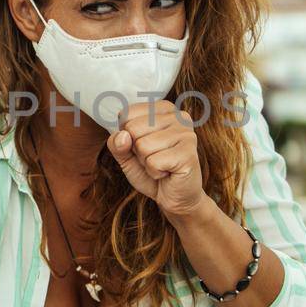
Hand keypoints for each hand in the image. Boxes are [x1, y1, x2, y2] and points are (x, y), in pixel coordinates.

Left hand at [107, 100, 207, 219]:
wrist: (174, 196)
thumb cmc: (150, 170)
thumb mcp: (126, 155)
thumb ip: (117, 143)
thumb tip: (122, 136)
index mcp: (163, 109)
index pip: (127, 114)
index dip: (127, 136)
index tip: (144, 145)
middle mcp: (178, 116)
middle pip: (133, 128)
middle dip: (137, 150)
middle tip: (154, 157)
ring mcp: (186, 133)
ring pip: (142, 146)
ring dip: (146, 162)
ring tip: (162, 164)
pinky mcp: (188, 153)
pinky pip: (153, 162)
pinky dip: (155, 172)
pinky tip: (168, 172)